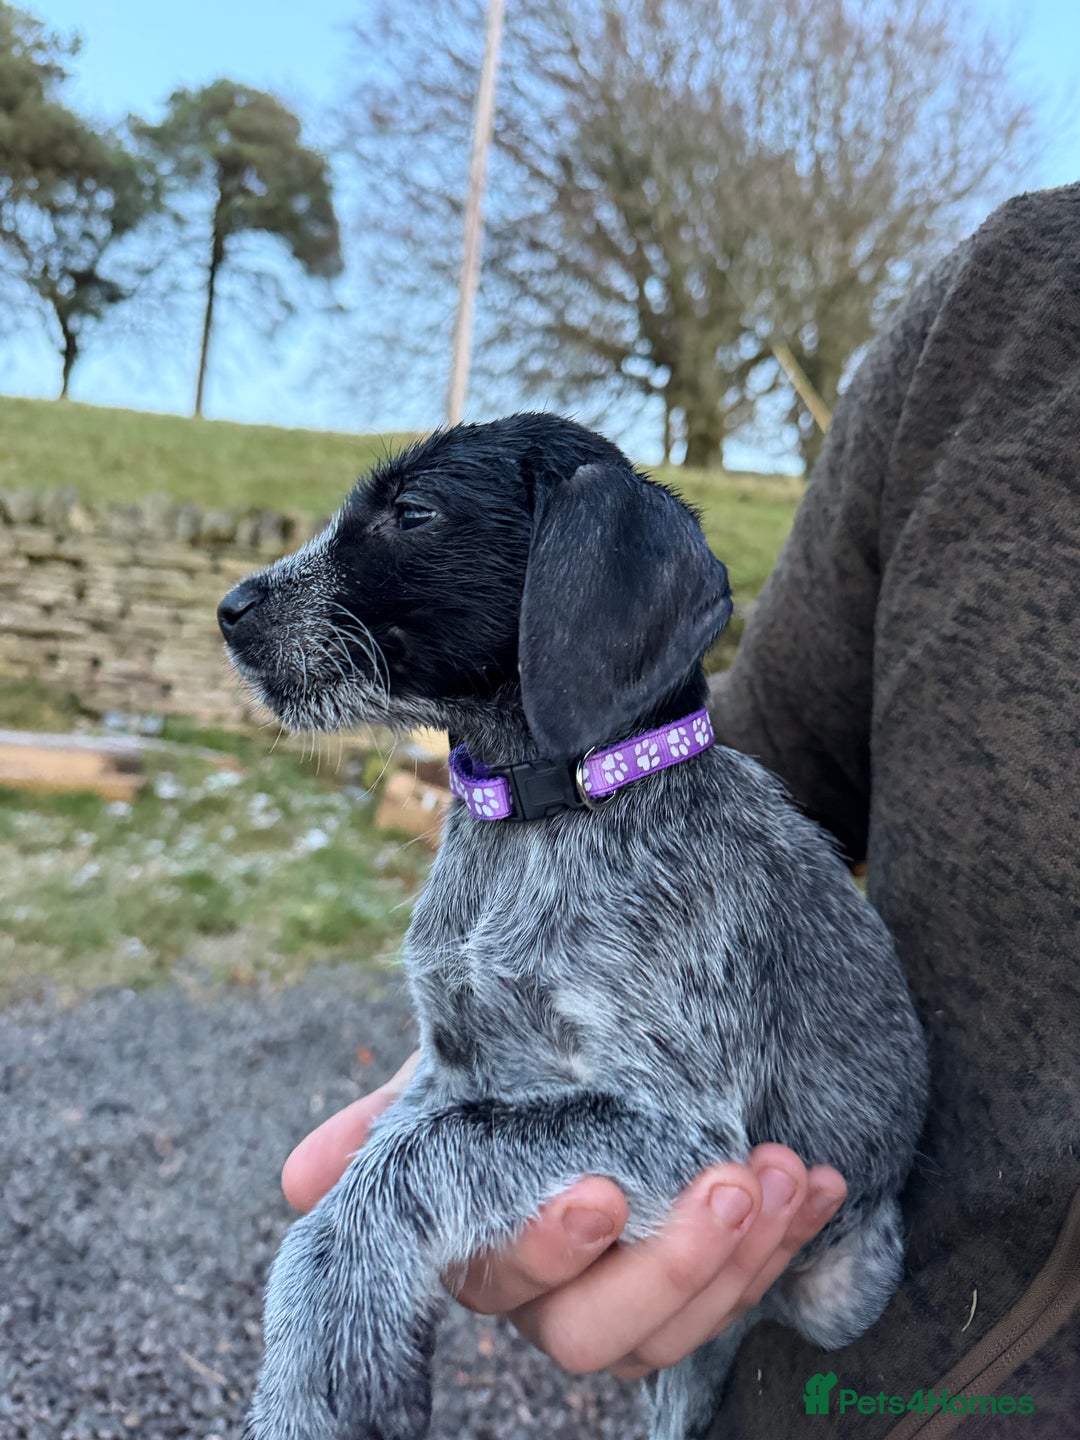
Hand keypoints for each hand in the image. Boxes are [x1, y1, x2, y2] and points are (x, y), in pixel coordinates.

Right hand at [281, 1053, 846, 1379]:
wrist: (626, 985)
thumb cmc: (528, 1036)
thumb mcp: (468, 1062)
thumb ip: (397, 1116)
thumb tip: (303, 1179)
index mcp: (492, 1240)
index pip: (507, 1278)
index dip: (547, 1251)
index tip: (599, 1192)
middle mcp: (561, 1286)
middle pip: (601, 1334)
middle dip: (674, 1268)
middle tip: (734, 1184)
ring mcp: (643, 1282)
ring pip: (683, 1329)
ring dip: (747, 1258)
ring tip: (791, 1172)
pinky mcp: (717, 1266)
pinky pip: (755, 1288)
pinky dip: (798, 1240)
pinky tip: (825, 1180)